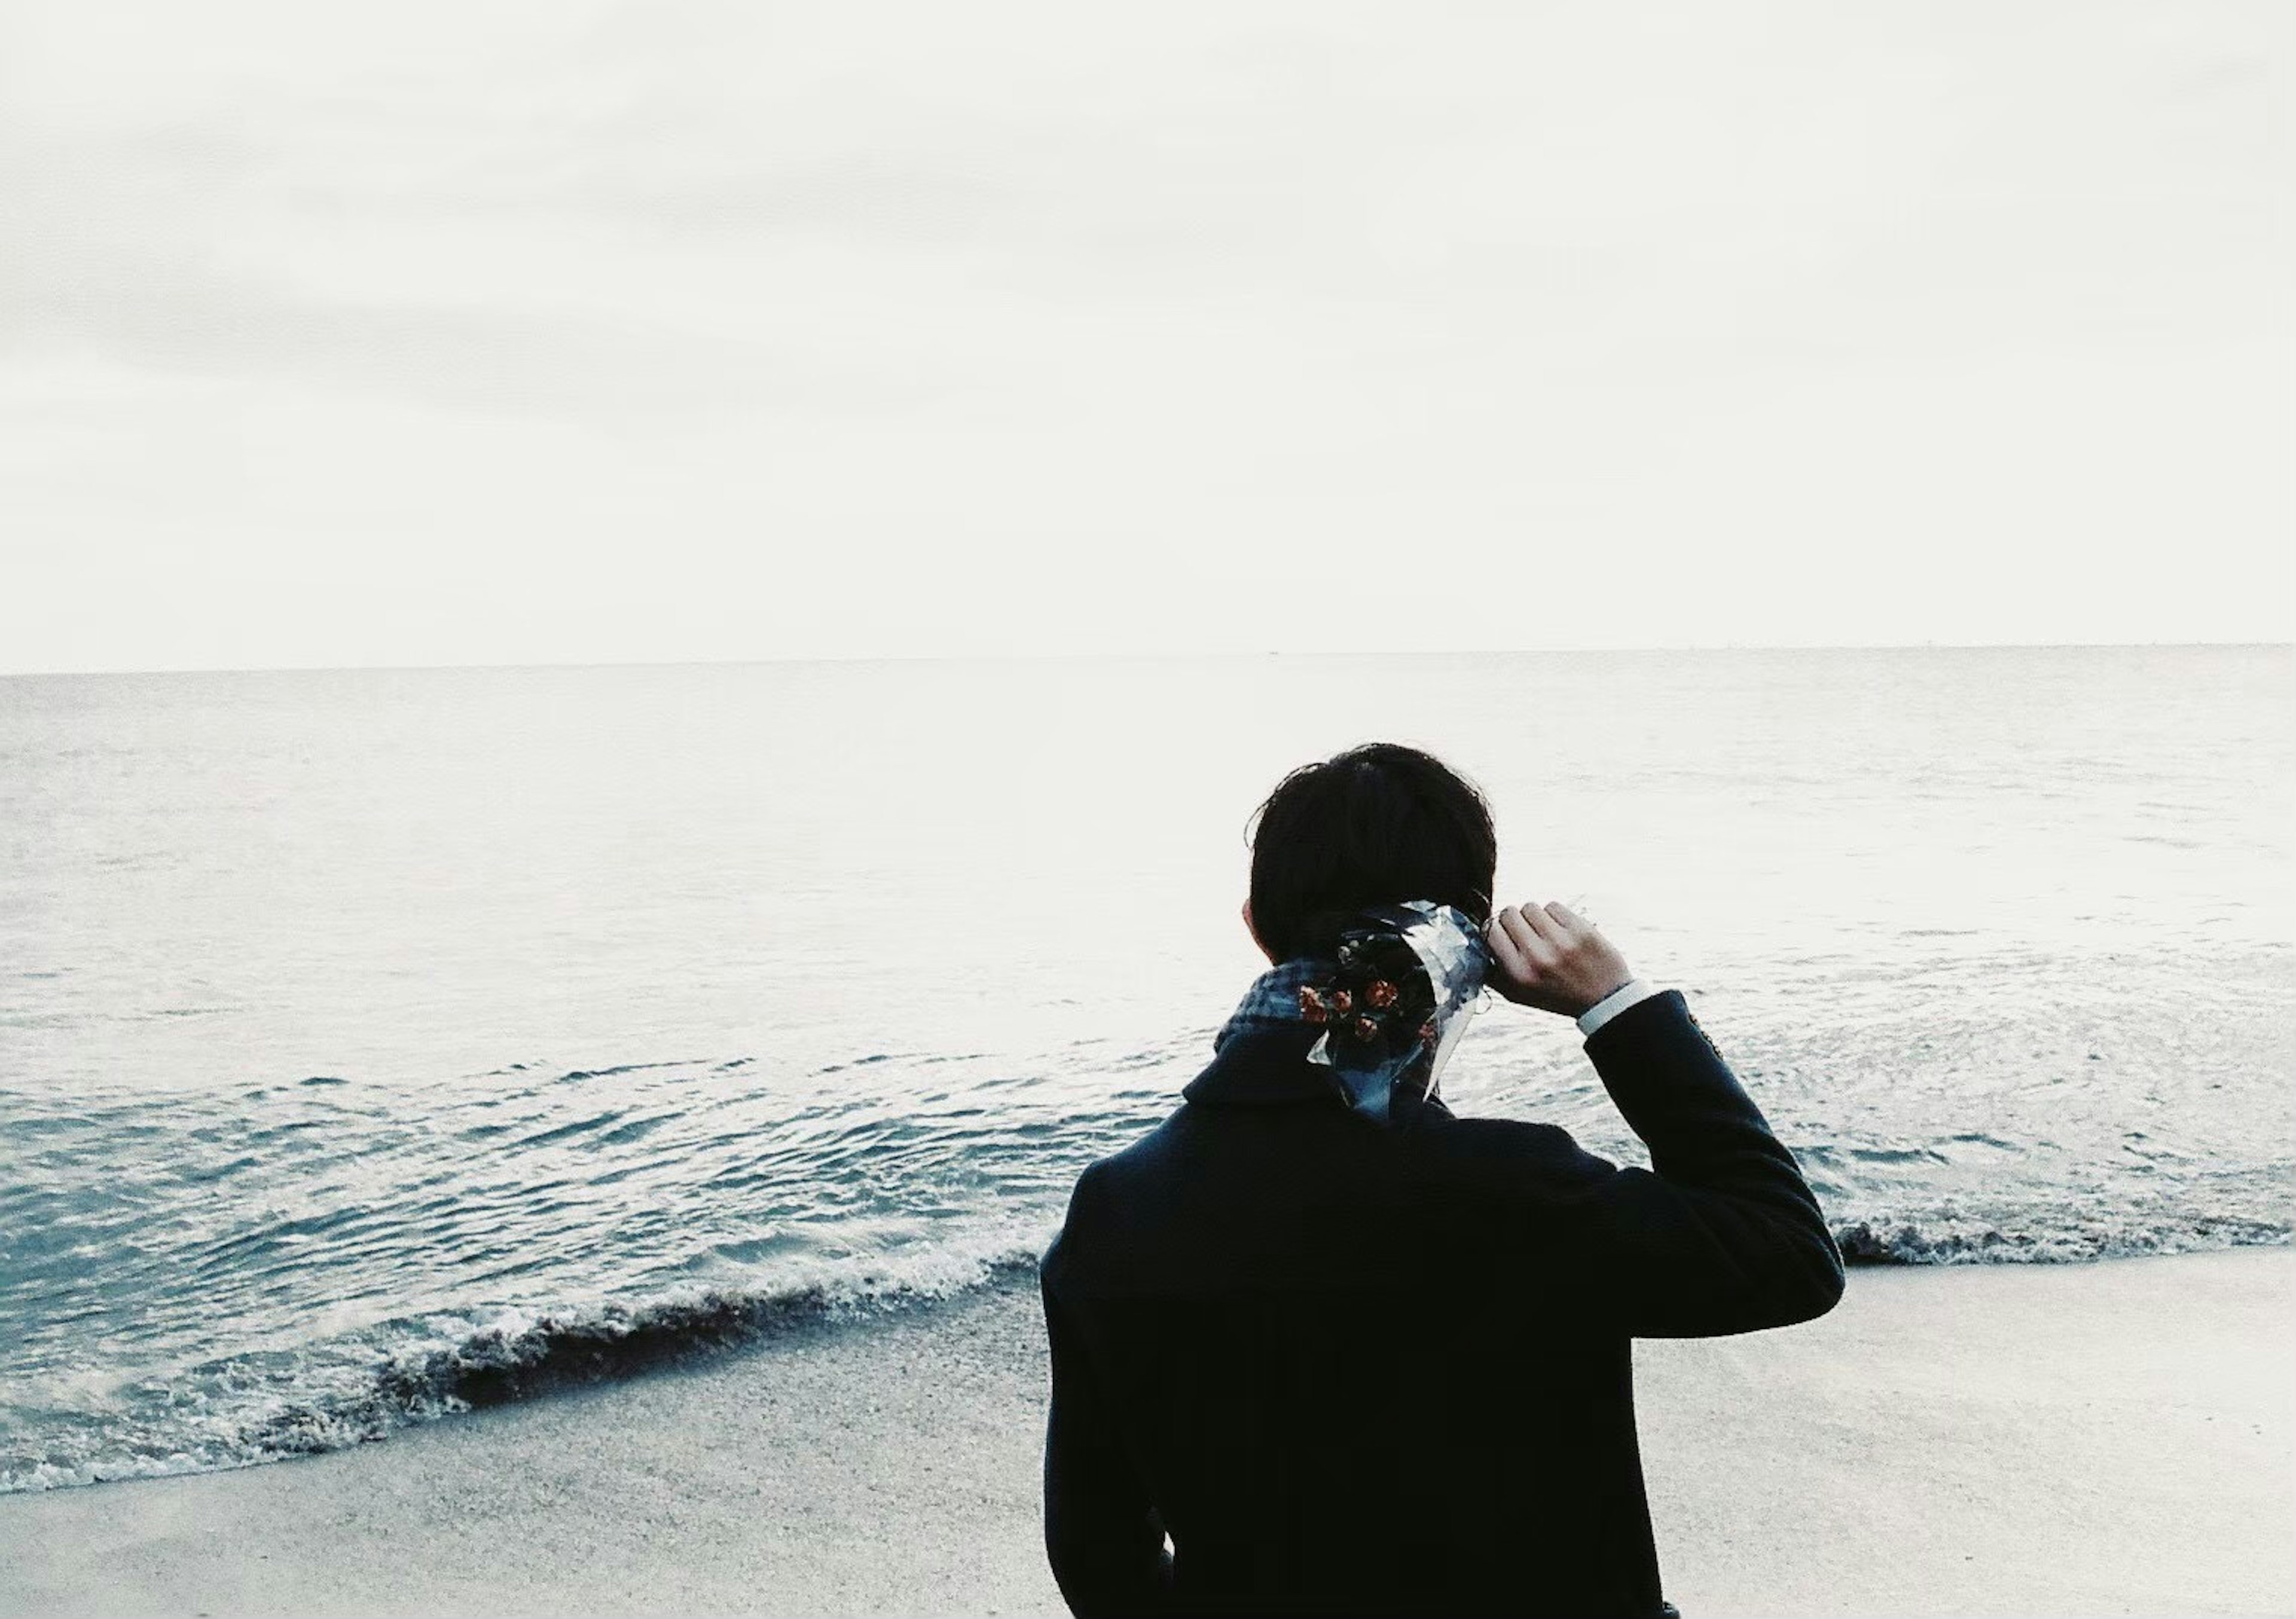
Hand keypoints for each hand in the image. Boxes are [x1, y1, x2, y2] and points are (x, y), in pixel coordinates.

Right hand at [1484, 901, 1633, 1018]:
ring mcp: (1561, 941)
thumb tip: (1475, 947)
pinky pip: (1553, 906)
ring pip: (1530, 906)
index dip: (1494, 930)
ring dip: (1534, 917)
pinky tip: (1561, 931)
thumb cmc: (1557, 996)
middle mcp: (1538, 957)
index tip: (1503, 935)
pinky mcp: (1580, 929)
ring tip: (1545, 932)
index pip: (1490, 931)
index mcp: (1519, 974)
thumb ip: (1493, 974)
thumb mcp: (1519, 996)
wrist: (1603, 999)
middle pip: (1508, 913)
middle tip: (1525, 933)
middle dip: (1514, 921)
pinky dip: (1554, 915)